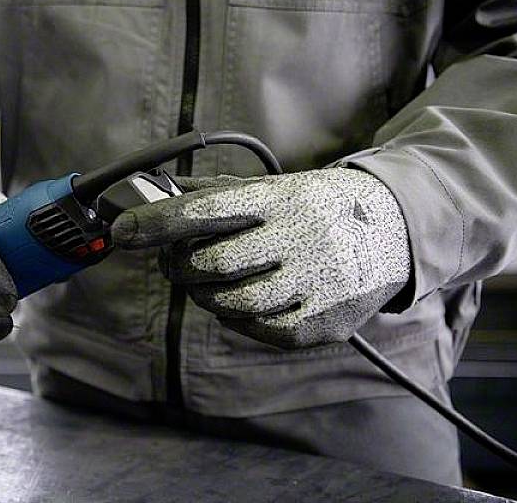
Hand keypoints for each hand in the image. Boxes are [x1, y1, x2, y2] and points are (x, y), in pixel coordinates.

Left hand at [111, 168, 411, 347]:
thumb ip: (214, 194)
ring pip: (233, 302)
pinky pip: (261, 329)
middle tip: (174, 262)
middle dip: (179, 266)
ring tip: (206, 282)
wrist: (392, 228)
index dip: (160, 222)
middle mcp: (302, 238)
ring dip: (204, 295)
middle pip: (214, 263)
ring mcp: (318, 282)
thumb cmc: (313, 207)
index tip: (123, 232)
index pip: (208, 209)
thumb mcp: (271, 187)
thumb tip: (153, 194)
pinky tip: (242, 301)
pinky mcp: (326, 321)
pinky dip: (238, 318)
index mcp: (281, 198)